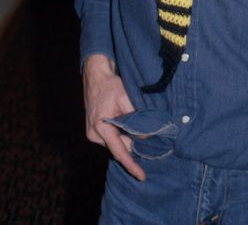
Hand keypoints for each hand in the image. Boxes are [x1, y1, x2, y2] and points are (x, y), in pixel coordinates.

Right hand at [83, 54, 145, 180]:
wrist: (96, 76)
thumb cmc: (110, 86)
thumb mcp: (126, 99)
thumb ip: (136, 119)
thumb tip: (147, 136)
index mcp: (100, 128)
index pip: (119, 152)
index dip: (131, 165)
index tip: (141, 176)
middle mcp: (94, 135)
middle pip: (119, 147)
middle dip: (133, 144)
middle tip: (149, 137)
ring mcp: (92, 134)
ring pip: (116, 142)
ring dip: (127, 137)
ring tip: (135, 124)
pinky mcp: (94, 130)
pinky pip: (111, 138)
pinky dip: (121, 135)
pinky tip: (127, 126)